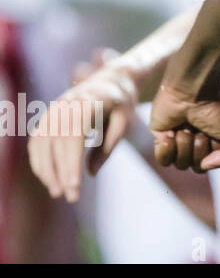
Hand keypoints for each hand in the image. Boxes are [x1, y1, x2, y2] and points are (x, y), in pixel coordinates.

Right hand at [27, 49, 136, 202]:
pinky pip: (36, 141)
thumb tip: (90, 173)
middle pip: (57, 143)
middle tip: (70, 197)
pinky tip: (48, 178)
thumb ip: (108, 145)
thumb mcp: (124, 121)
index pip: (74, 137)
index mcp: (88, 103)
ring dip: (46, 170)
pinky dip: (39, 160)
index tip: (75, 185)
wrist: (110, 80)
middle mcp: (65, 104)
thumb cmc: (121, 104)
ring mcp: (53, 109)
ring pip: (41, 143)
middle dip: (61, 172)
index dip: (72, 162)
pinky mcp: (47, 116)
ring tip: (58, 192)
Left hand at [150, 84, 219, 172]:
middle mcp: (197, 143)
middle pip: (196, 168)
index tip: (215, 134)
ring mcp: (178, 142)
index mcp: (215, 143)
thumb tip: (205, 165)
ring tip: (187, 126)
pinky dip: (168, 148)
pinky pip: (163, 161)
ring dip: (185, 144)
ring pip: (180, 165)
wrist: (193, 91)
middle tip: (200, 129)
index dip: (214, 153)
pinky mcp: (161, 138)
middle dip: (199, 149)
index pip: (213, 165)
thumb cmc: (217, 110)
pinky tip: (171, 132)